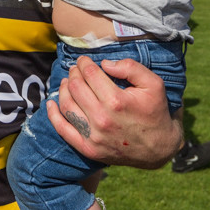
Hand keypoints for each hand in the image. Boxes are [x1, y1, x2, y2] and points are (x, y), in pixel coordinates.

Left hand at [46, 56, 181, 168]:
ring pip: (67, 105)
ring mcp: (93, 136)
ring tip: (67, 82)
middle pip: (76, 87)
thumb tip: (104, 63)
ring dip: (63, 89)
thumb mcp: (153, 84)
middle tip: (76, 69)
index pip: (90, 74)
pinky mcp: (87, 149)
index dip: (84, 63)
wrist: (158, 149)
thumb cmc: (155, 112)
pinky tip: (51, 103)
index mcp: (116, 101)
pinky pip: (62, 129)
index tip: (83, 60)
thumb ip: (130, 68)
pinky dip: (53, 115)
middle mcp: (102, 119)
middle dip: (74, 73)